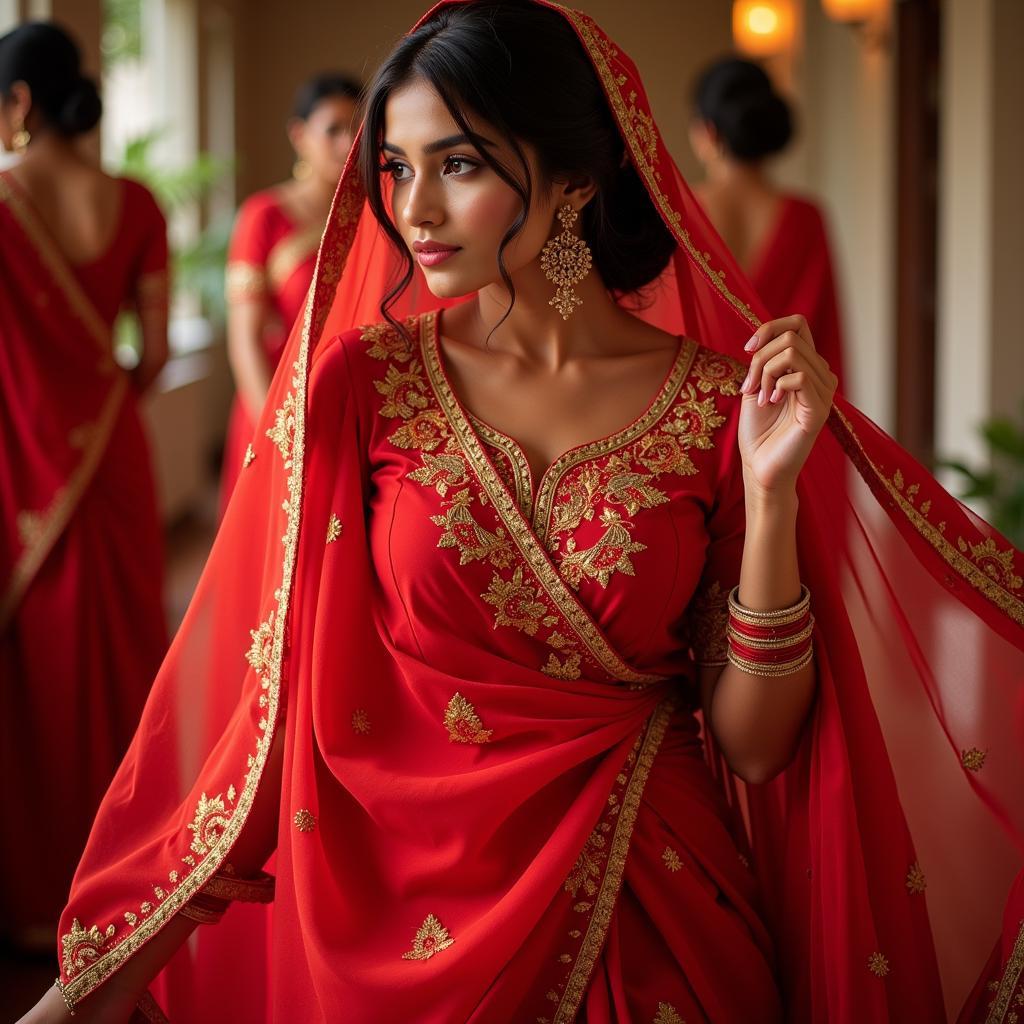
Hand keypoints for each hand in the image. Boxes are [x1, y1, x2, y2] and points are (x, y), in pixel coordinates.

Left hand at [737, 314, 836, 498]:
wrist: (760, 466)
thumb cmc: (758, 431)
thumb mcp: (755, 386)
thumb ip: (763, 360)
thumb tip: (763, 338)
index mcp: (806, 367)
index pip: (798, 324)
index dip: (770, 328)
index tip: (748, 349)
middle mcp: (821, 375)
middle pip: (790, 337)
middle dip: (760, 357)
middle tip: (749, 386)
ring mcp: (824, 391)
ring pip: (793, 352)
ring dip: (765, 372)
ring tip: (760, 397)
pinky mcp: (820, 409)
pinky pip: (800, 376)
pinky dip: (777, 385)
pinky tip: (770, 403)